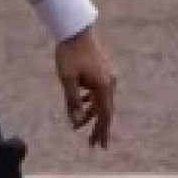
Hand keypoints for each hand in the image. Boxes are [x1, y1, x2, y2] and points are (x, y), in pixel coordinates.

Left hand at [54, 28, 118, 147]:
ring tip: (79, 125)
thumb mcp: (67, 80)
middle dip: (98, 128)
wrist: (75, 30)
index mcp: (104, 86)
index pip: (105, 115)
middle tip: (94, 145)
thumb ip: (72, 102)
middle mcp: (110, 83)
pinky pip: (98, 91)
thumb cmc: (70, 54)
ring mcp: (107, 76)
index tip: (100, 146)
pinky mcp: (102, 71)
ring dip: (91, 114)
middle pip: (105, 111)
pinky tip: (81, 104)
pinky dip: (90, 101)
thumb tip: (75, 122)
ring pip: (101, 101)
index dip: (102, 132)